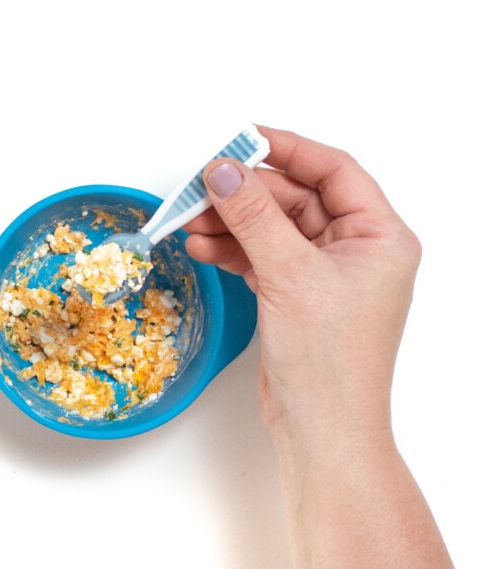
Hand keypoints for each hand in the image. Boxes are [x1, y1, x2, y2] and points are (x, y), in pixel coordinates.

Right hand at [185, 126, 421, 445]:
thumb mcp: (290, 274)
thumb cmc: (328, 361)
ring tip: (190, 222)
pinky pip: (261, 258)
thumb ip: (254, 216)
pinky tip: (203, 247)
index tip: (242, 139)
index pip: (333, 171)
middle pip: (295, 200)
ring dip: (231, 225)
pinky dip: (232, 252)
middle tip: (200, 188)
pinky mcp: (295, 297)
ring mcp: (323, 276)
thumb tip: (222, 171)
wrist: (320, 429)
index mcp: (379, 236)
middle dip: (245, 195)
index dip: (287, 150)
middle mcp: (355, 251)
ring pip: (272, 230)